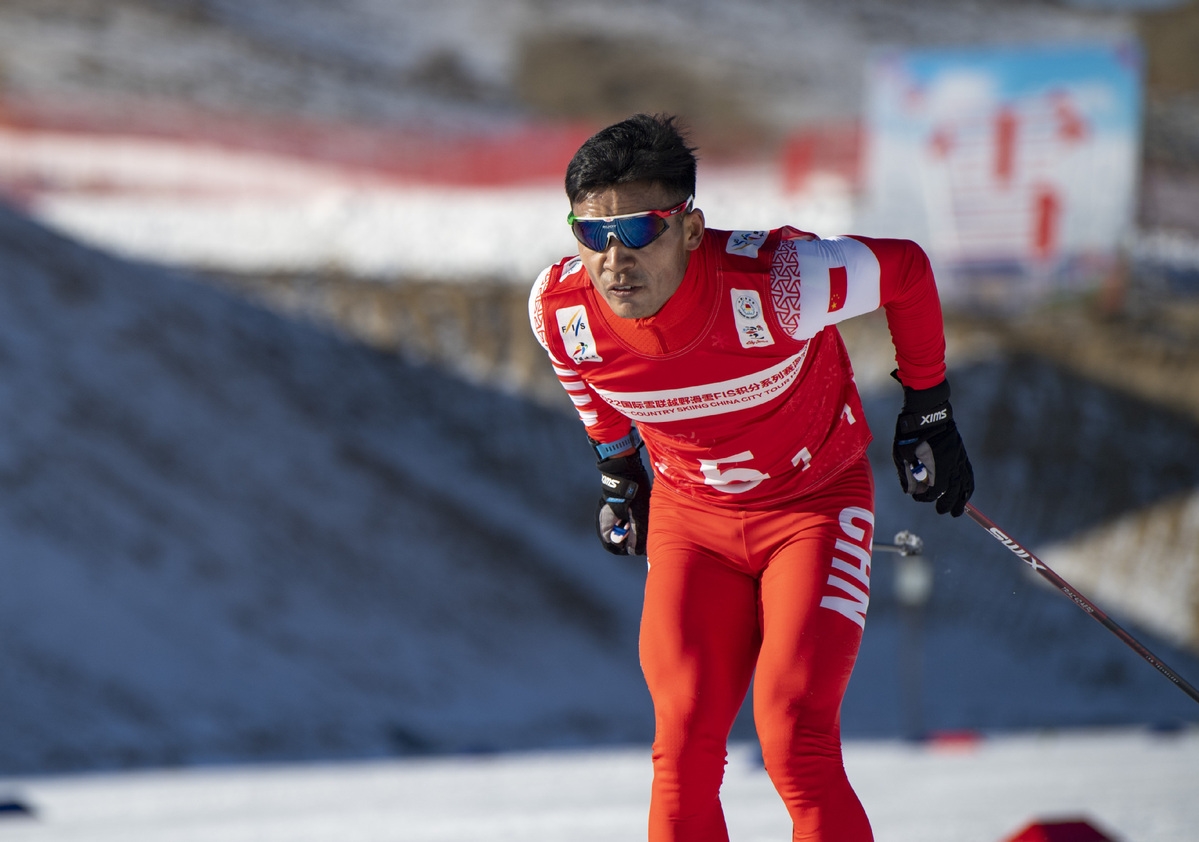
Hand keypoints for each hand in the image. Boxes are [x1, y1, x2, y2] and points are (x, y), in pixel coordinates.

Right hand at [595, 451, 650, 555]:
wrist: (626, 465)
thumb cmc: (632, 491)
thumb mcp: (638, 515)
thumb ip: (637, 536)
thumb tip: (635, 552)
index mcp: (605, 523)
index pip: (613, 546)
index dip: (627, 548)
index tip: (638, 542)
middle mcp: (603, 518)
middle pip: (617, 537)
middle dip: (631, 536)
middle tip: (640, 528)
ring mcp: (608, 510)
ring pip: (621, 527)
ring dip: (632, 526)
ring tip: (640, 517)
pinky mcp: (614, 503)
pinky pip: (623, 517)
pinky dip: (632, 517)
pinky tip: (639, 509)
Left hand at [892, 376, 973, 516]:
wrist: (926, 413)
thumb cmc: (909, 435)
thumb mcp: (901, 456)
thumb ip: (906, 476)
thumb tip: (912, 493)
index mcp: (934, 466)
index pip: (933, 491)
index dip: (925, 497)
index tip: (918, 497)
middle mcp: (949, 464)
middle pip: (951, 491)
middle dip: (947, 504)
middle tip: (942, 511)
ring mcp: (957, 458)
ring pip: (964, 484)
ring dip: (962, 499)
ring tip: (958, 511)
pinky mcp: (960, 453)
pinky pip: (968, 473)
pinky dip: (967, 486)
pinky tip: (965, 493)